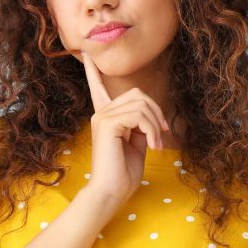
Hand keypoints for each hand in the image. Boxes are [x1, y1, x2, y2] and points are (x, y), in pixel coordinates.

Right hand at [80, 51, 169, 207]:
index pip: (98, 88)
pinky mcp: (107, 124)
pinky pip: (138, 115)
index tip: (85, 55)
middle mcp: (101, 113)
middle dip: (156, 111)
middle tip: (162, 134)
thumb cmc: (123, 173)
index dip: (92, 71)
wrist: (111, 193)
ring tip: (157, 144)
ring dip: (156, 125)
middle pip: (137, 94)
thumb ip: (141, 125)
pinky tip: (152, 146)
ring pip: (141, 104)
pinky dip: (152, 130)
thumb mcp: (137, 144)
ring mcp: (102, 117)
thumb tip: (149, 115)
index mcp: (106, 117)